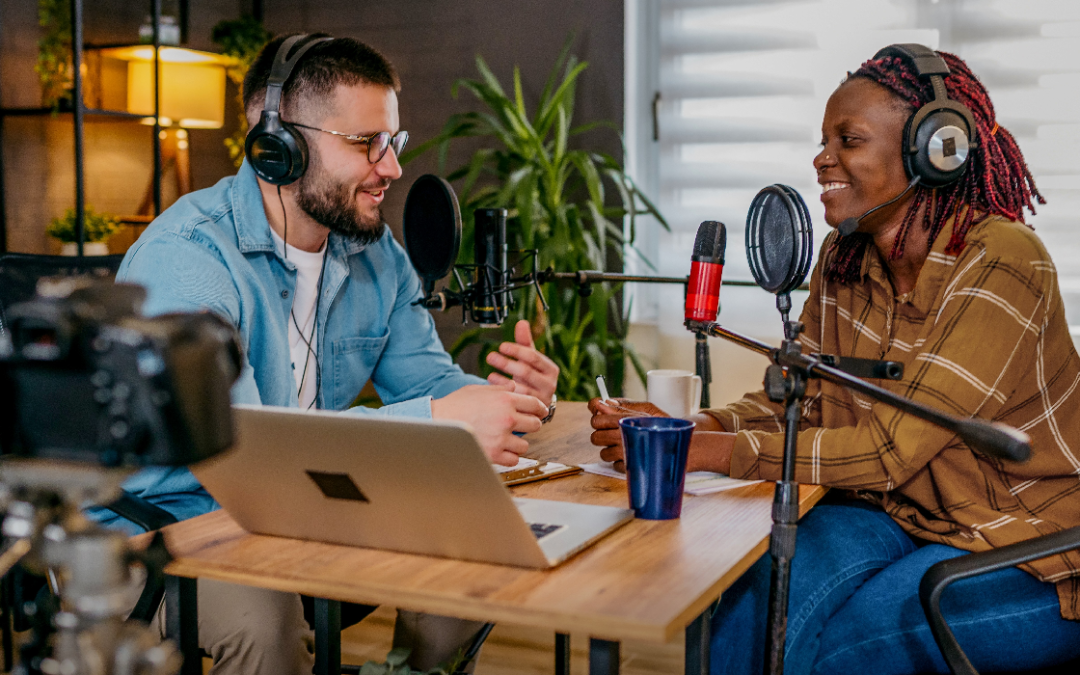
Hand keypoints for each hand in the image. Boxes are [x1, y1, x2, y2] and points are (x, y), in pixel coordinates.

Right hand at [431, 382, 547, 465]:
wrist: (437, 422)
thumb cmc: (456, 404)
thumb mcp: (479, 389)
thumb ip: (500, 388)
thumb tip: (515, 386)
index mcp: (505, 399)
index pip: (535, 404)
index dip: (539, 409)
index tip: (538, 413)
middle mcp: (507, 417)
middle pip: (535, 424)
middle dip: (530, 424)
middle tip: (522, 426)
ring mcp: (501, 437)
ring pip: (525, 444)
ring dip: (518, 442)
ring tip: (507, 439)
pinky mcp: (493, 454)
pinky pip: (514, 459)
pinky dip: (509, 456)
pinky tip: (501, 450)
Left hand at [486, 320, 558, 406]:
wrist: (537, 401)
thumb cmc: (531, 375)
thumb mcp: (530, 359)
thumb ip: (525, 342)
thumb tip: (521, 322)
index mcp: (551, 369)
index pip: (533, 357)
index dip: (517, 351)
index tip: (501, 346)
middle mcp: (550, 384)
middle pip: (526, 371)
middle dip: (506, 363)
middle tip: (490, 357)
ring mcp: (542, 399)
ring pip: (521, 387)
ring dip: (503, 379)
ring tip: (489, 373)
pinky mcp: (533, 411)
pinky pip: (517, 400)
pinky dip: (504, 391)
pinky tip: (493, 385)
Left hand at [588, 398, 667, 471]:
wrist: (680, 446)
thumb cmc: (664, 425)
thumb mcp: (647, 409)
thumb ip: (623, 405)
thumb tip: (601, 403)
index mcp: (625, 420)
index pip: (596, 418)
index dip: (598, 417)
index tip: (602, 416)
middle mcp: (622, 437)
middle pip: (595, 436)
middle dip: (602, 434)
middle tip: (614, 431)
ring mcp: (624, 454)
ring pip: (603, 453)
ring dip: (611, 449)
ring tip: (625, 444)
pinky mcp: (628, 468)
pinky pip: (614, 465)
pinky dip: (621, 461)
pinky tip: (632, 454)